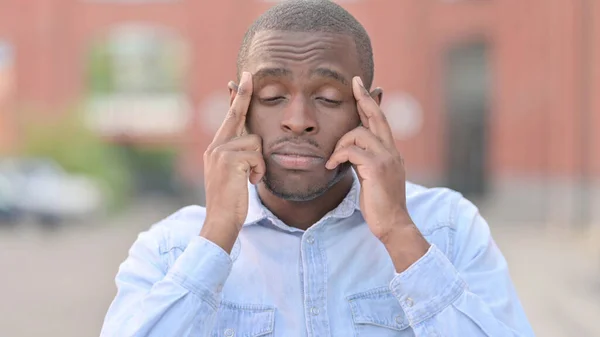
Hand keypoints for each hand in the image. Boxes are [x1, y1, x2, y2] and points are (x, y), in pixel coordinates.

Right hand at [201, 72, 264, 252]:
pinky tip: (250, 182)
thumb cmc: (232, 201)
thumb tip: (252, 142)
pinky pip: (257, 155)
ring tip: (250, 178)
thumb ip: (240, 156)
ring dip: (259, 162)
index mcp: (216, 149)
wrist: (221, 220)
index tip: (238, 81)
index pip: (229, 119)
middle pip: (235, 115)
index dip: (236, 99)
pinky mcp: (229, 160)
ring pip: (255, 142)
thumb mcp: (234, 175)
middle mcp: (215, 147)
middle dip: (243, 94)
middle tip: (249, 74)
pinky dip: (259, 170)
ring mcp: (220, 152)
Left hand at [326, 77, 428, 270]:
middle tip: (354, 83)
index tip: (363, 87)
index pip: (380, 121)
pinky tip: (332, 166)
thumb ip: (366, 160)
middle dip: (364, 98)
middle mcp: (391, 151)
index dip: (371, 103)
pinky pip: (352, 150)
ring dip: (340, 143)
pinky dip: (339, 155)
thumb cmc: (380, 204)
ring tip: (333, 159)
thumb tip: (353, 150)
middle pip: (377, 116)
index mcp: (390, 152)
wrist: (393, 224)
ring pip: (359, 133)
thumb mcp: (373, 177)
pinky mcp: (377, 168)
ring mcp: (386, 158)